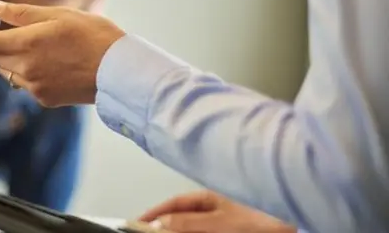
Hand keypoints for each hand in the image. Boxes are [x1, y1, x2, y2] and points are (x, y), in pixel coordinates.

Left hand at [0, 0, 125, 106]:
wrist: (120, 72)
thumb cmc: (94, 35)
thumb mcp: (59, 15)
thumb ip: (21, 14)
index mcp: (26, 45)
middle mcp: (25, 70)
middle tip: (1, 22)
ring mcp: (35, 88)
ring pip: (6, 70)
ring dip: (8, 55)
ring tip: (36, 39)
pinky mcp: (45, 99)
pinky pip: (24, 82)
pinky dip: (26, 69)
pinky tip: (51, 60)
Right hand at [139, 191, 295, 232]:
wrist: (292, 226)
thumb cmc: (264, 219)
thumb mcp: (220, 223)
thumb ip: (188, 223)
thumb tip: (159, 224)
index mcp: (210, 198)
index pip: (174, 204)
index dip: (154, 214)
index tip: (137, 224)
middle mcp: (215, 208)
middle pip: (180, 218)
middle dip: (164, 227)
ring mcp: (223, 222)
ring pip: (191, 226)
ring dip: (177, 230)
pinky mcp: (230, 231)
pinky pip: (203, 230)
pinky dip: (191, 232)